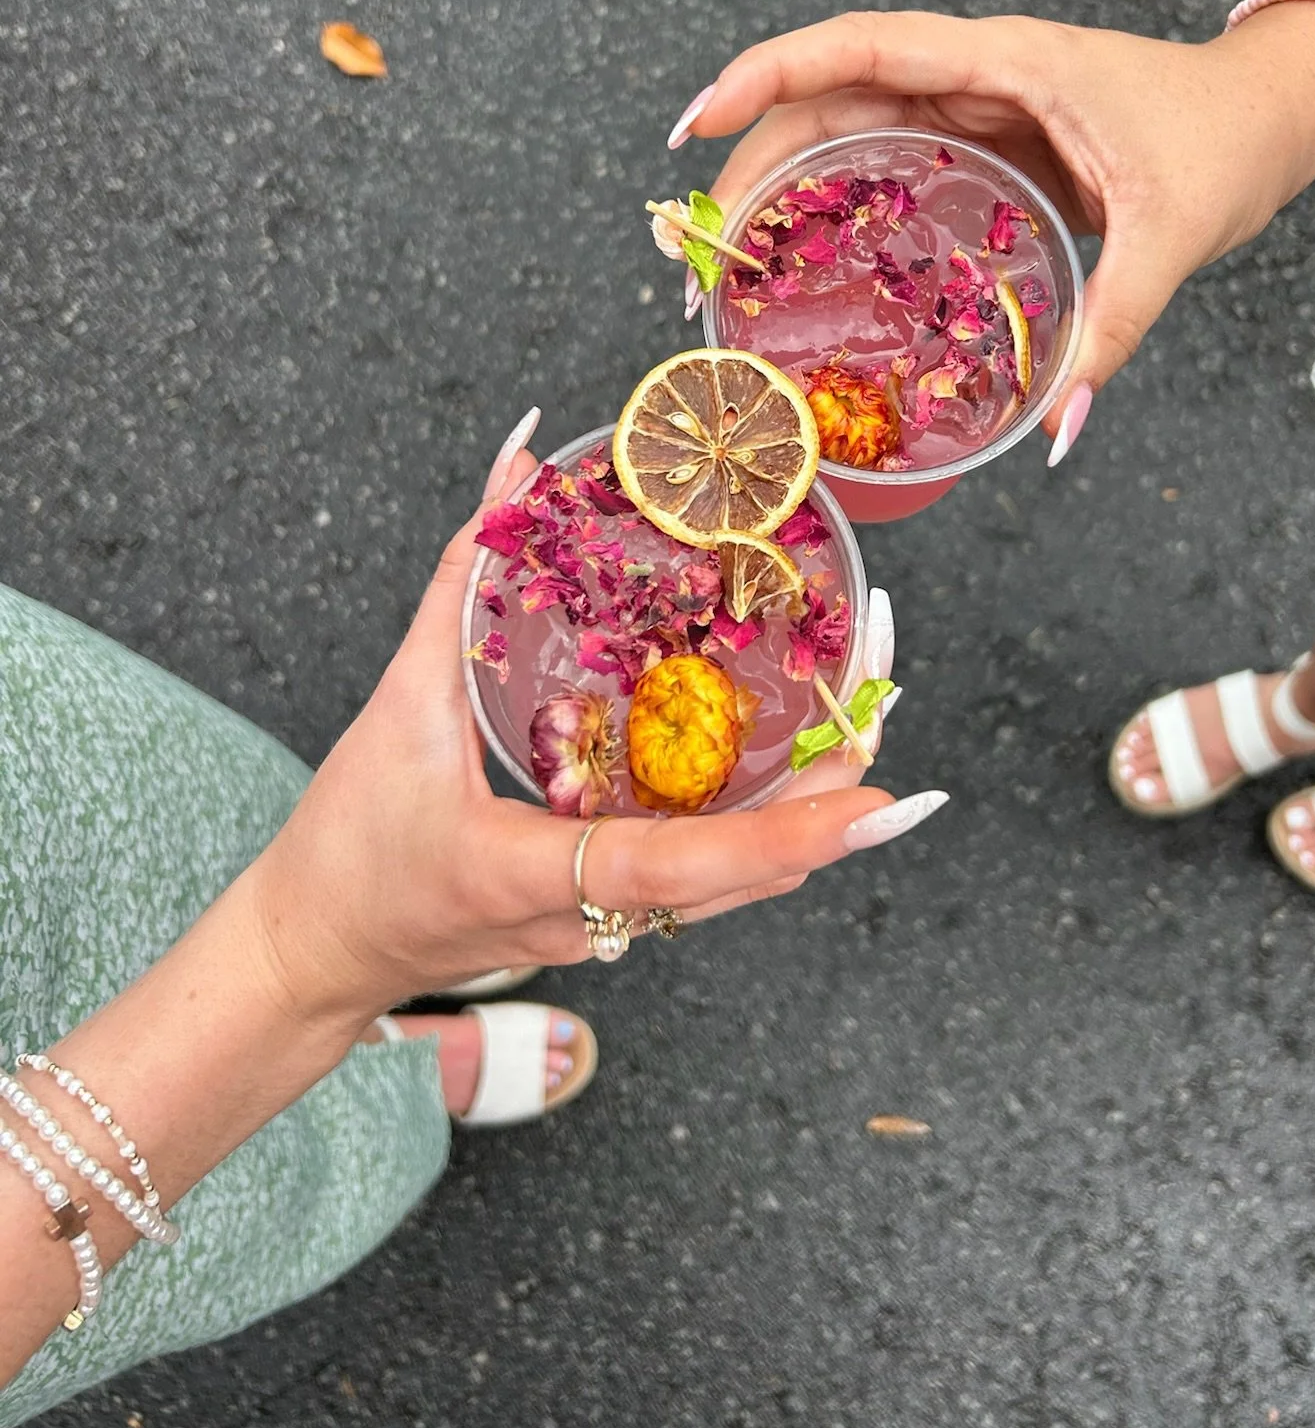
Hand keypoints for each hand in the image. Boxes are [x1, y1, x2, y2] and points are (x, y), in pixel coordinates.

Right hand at [248, 430, 918, 1026]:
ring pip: (739, 886)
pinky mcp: (610, 921)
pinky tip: (798, 764)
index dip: (784, 834)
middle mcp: (595, 918)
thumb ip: (455, 589)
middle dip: (834, 804)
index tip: (875, 804)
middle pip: (747, 877)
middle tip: (891, 708)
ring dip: (811, 814)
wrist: (311, 955)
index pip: (679, 863)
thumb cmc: (344, 849)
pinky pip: (708, 880)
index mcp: (535, 873)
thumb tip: (513, 471)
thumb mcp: (394, 711)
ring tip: (868, 722)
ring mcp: (609, 930)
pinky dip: (763, 825)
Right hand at [684, 10, 1314, 433]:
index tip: (697, 121)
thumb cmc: (1228, 144)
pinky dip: (836, 196)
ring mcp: (976, 105)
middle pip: (834, 93)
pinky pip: (889, 155)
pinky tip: (801, 253)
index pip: (862, 47)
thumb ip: (1112, 330)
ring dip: (784, 177)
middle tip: (703, 243)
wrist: (1274, 112)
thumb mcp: (1172, 236)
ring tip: (729, 256)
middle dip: (756, 156)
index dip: (769, 74)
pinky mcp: (986, 140)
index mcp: (1008, 62)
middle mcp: (976, 73)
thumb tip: (1059, 425)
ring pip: (852, 123)